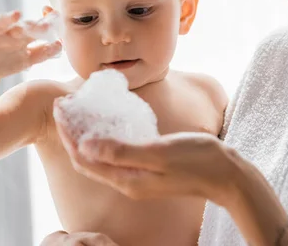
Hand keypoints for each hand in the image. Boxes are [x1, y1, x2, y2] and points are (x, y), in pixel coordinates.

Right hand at [0, 10, 61, 83]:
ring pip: (0, 24)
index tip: (57, 19)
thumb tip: (60, 45)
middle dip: (31, 25)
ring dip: (7, 19)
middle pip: (21, 25)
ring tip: (15, 15)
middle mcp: (9, 32)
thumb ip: (43, 53)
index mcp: (22, 36)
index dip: (46, 22)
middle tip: (42, 25)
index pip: (36, 27)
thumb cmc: (8, 62)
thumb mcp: (27, 59)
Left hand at [55, 108, 287, 245]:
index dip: (67, 133)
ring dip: (87, 136)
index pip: (84, 158)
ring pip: (101, 157)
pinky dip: (107, 139)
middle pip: (88, 159)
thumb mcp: (160, 152)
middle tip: (65, 105)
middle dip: (73, 133)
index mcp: (127, 179)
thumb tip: (85, 146)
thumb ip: (122, 151)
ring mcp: (139, 178)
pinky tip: (111, 123)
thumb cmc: (198, 161)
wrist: (227, 176)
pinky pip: (118, 155)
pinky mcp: (149, 170)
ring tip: (81, 111)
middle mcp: (128, 182)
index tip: (60, 108)